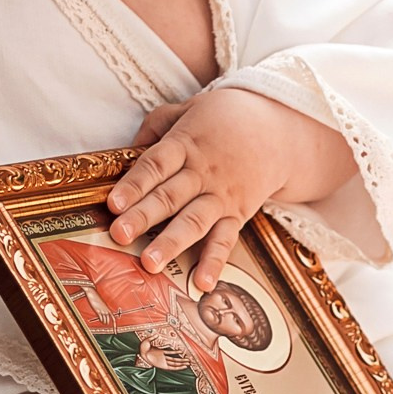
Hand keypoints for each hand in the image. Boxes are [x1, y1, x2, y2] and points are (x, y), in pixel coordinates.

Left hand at [108, 88, 350, 288]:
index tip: (114, 203)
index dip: (135, 184)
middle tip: (120, 235)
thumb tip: (127, 151)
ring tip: (150, 263)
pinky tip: (203, 284)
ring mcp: (221, 195)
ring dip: (172, 243)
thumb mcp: (188, 110)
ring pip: (195, 221)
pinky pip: (226, 239)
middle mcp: (203, 172)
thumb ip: (156, 127)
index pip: (157, 164)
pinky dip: (215, 261)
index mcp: (186, 143)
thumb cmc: (223, 118)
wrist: (278, 129)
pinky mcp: (238, 214)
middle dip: (144, 216)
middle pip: (171, 196)